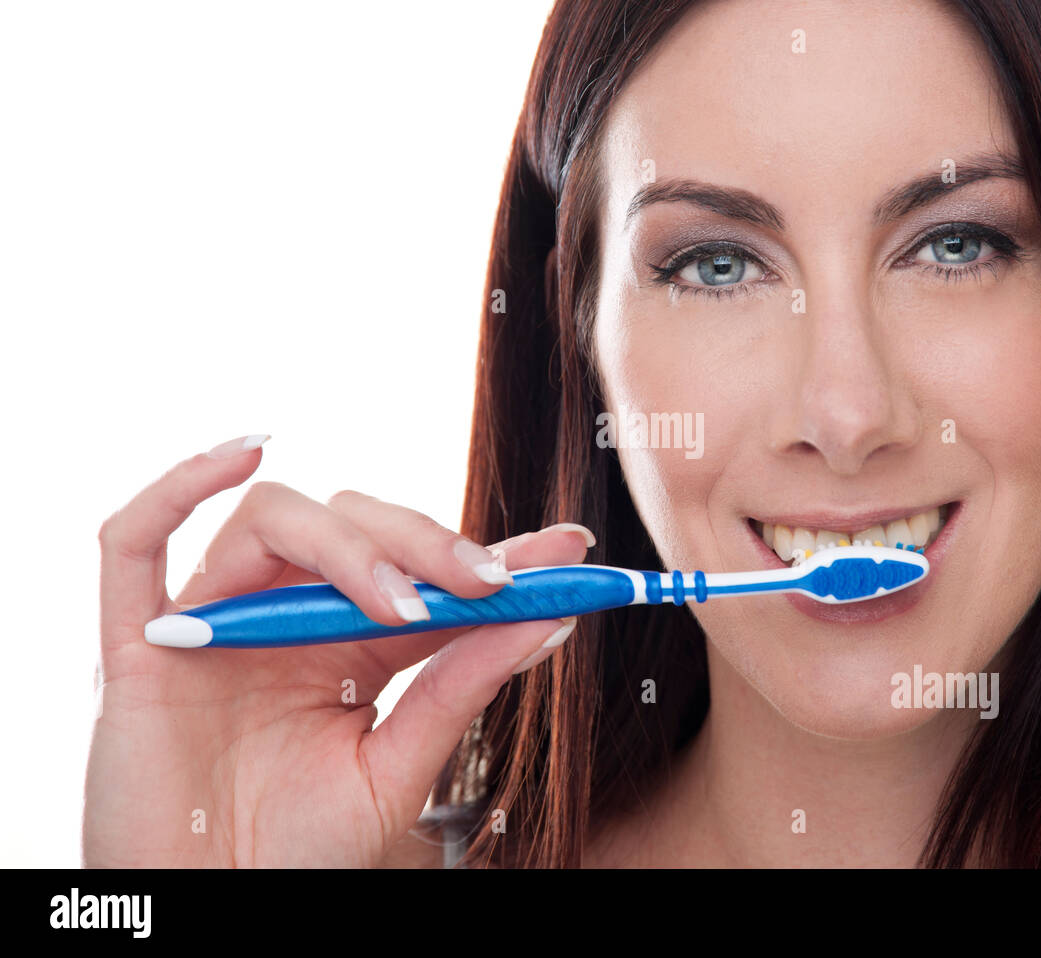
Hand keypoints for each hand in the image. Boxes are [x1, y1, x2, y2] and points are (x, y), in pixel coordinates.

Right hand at [84, 434, 591, 866]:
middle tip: (487, 580)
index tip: (570, 546)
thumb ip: (459, 692)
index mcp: (346, 645)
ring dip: (345, 545)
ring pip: (272, 520)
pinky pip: (131, 544)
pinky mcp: (137, 649)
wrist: (208, 917)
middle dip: (425, 543)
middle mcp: (282, 617)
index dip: (493, 551)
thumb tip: (548, 620)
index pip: (424, 572)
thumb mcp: (395, 773)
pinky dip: (176, 488)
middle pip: (353, 524)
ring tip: (399, 608)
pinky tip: (244, 455)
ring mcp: (211, 625)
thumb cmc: (296, 855)